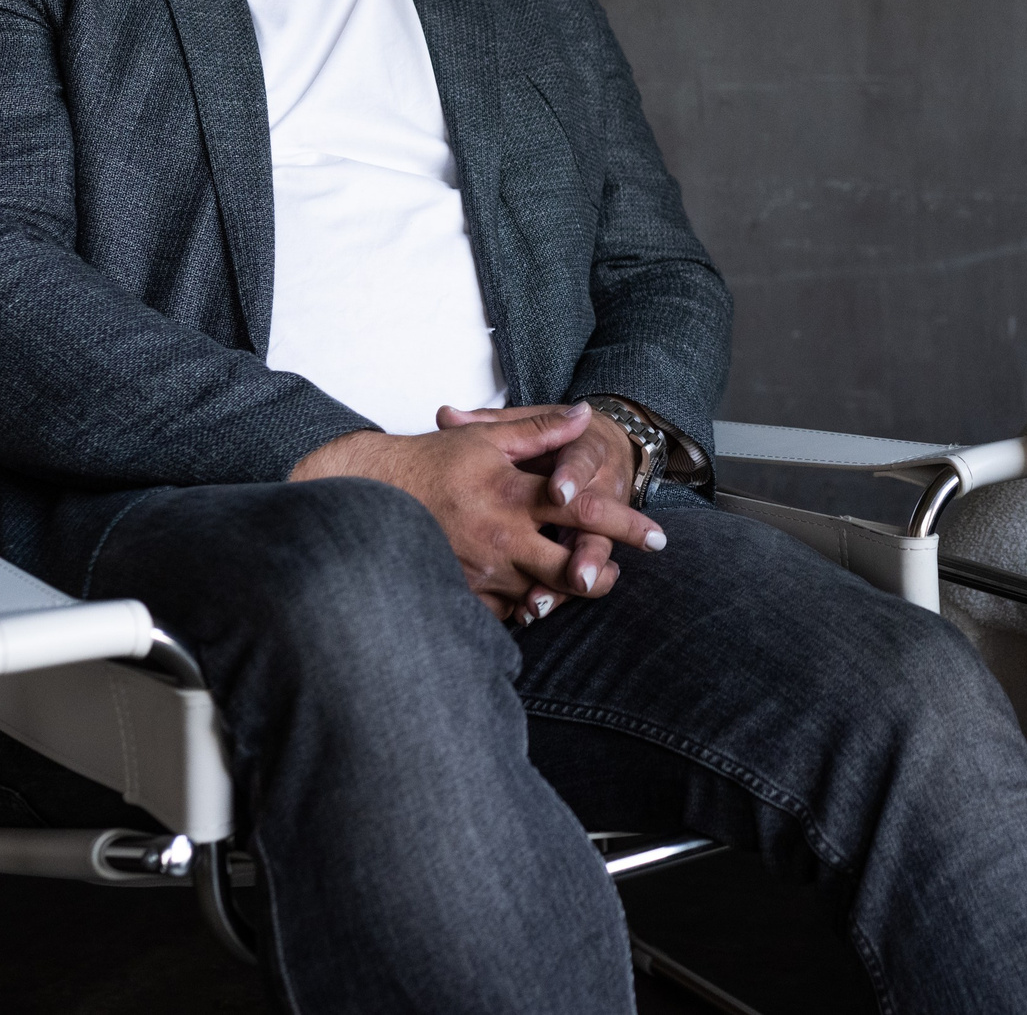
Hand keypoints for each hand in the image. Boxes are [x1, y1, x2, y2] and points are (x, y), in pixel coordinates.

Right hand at [290, 403, 663, 622]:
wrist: (370, 492)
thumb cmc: (431, 463)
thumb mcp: (486, 438)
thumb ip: (540, 430)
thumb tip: (584, 413)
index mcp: (513, 496)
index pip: (582, 510)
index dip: (625, 523)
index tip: (657, 537)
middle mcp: (500, 538)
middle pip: (568, 570)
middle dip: (600, 576)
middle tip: (616, 573)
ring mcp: (479, 572)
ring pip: (537, 595)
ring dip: (560, 592)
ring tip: (578, 584)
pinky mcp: (460, 593)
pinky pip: (502, 613)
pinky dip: (520, 607)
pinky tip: (529, 597)